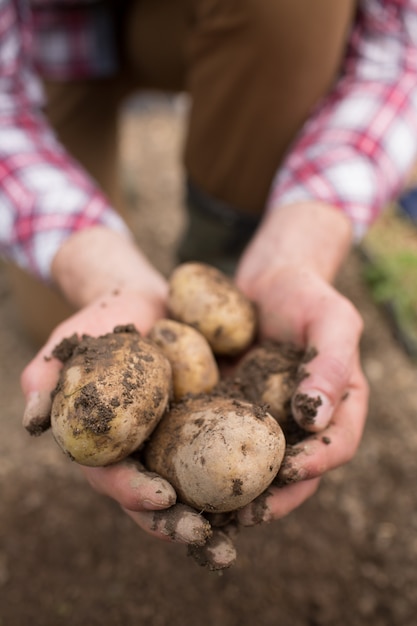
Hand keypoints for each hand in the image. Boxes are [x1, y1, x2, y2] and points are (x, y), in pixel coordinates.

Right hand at [20, 286, 237, 565]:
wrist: (148, 302)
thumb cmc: (102, 322)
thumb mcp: (69, 344)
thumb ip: (45, 379)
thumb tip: (30, 422)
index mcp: (107, 445)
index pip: (114, 479)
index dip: (132, 492)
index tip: (160, 496)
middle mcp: (145, 452)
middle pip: (160, 499)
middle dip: (181, 523)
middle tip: (208, 539)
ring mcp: (179, 443)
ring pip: (199, 487)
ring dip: (222, 512)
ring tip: (250, 524)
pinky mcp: (210, 425)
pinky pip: (229, 451)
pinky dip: (249, 470)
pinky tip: (277, 481)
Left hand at [233, 201, 368, 524]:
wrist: (266, 282)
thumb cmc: (305, 294)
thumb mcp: (330, 318)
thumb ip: (331, 362)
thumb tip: (317, 417)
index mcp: (339, 406)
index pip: (338, 445)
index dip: (318, 465)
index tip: (291, 472)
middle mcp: (304, 423)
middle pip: (297, 474)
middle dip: (273, 498)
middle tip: (245, 515)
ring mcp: (268, 420)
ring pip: (257, 467)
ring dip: (236, 494)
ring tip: (207, 509)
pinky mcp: (234, 413)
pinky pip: (222, 442)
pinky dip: (206, 461)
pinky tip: (181, 471)